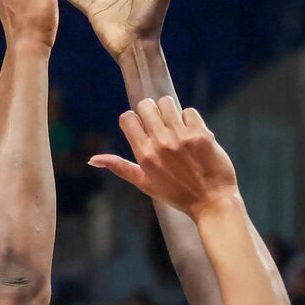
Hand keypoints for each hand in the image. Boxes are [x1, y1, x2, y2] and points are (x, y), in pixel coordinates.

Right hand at [90, 96, 238, 217]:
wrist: (212, 202)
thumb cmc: (177, 194)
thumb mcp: (144, 183)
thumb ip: (120, 167)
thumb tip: (92, 159)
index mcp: (144, 155)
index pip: (127, 118)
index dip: (135, 120)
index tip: (144, 129)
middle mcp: (160, 144)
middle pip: (145, 105)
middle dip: (152, 112)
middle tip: (162, 126)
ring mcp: (181, 138)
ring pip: (167, 103)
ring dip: (171, 112)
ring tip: (177, 128)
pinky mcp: (201, 134)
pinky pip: (189, 111)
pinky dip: (191, 120)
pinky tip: (194, 136)